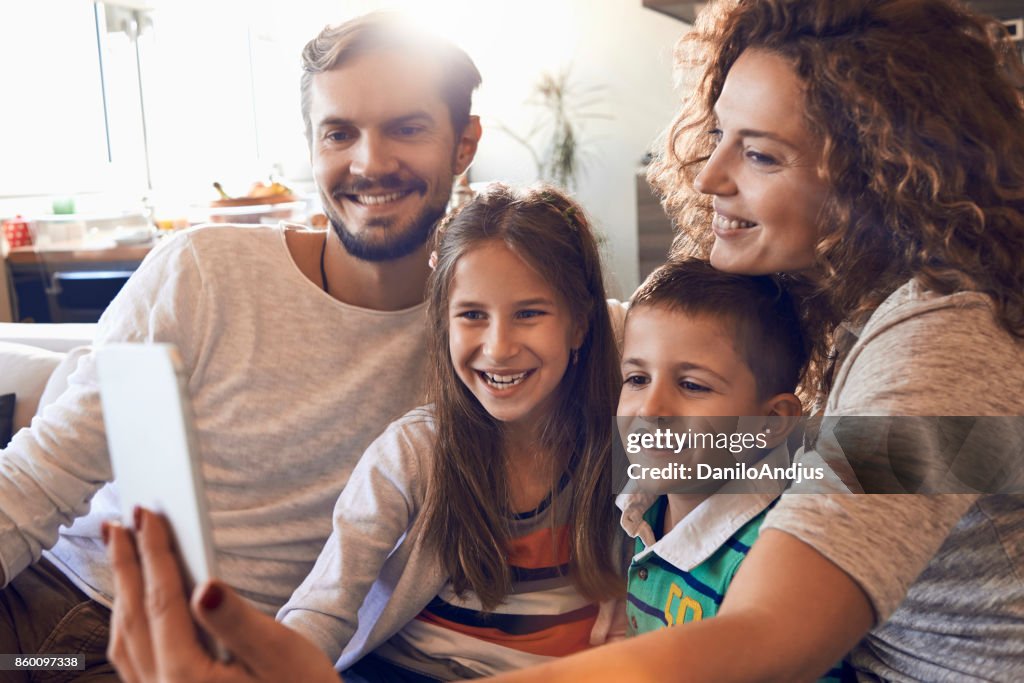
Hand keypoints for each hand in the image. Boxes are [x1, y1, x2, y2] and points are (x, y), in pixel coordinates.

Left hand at [105, 508, 339, 682]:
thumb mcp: (279, 656)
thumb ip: (236, 623)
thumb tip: (206, 588)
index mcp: (185, 678)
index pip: (162, 601)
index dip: (154, 552)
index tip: (147, 513)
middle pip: (133, 619)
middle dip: (125, 566)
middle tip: (119, 523)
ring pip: (125, 641)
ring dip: (121, 593)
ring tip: (121, 554)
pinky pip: (133, 659)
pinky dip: (129, 623)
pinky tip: (136, 607)